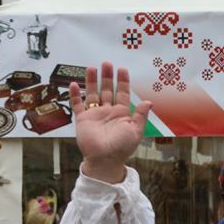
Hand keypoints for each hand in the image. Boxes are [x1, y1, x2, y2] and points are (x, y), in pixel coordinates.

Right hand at [69, 62, 152, 183]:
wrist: (105, 159)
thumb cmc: (122, 147)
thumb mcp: (135, 131)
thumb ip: (140, 115)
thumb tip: (149, 102)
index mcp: (122, 114)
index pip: (123, 93)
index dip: (123, 81)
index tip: (122, 69)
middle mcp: (108, 112)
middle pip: (107, 90)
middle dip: (107, 77)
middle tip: (106, 63)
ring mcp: (95, 115)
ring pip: (93, 94)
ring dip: (91, 81)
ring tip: (91, 68)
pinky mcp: (82, 119)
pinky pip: (77, 105)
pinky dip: (75, 95)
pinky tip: (74, 84)